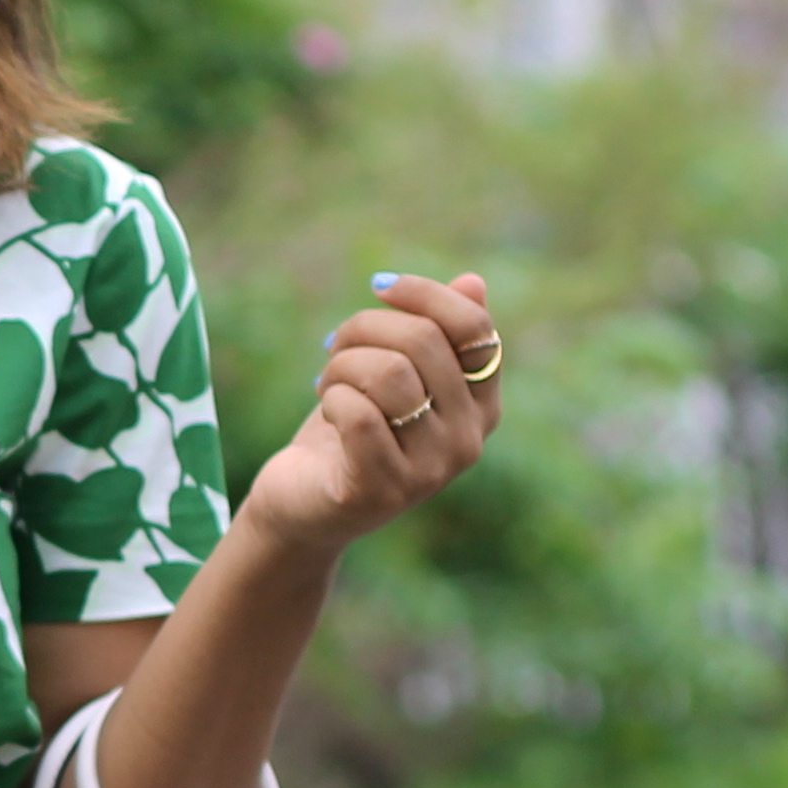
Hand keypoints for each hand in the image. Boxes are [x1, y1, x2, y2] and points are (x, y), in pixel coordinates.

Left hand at [236, 271, 502, 558]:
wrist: (305, 505)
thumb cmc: (352, 431)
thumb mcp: (395, 375)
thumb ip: (437, 334)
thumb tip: (474, 282)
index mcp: (482, 406)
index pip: (474, 329)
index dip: (424, 294)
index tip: (379, 286)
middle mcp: (468, 441)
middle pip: (422, 341)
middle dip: (364, 328)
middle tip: (335, 347)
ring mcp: (430, 472)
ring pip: (388, 373)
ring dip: (342, 365)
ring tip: (328, 382)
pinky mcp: (382, 492)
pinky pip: (359, 415)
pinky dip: (333, 399)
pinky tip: (327, 411)